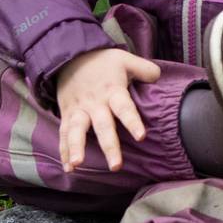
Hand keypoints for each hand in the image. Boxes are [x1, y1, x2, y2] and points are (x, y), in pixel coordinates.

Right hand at [52, 45, 162, 171]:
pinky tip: (69, 168)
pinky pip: (64, 134)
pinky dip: (64, 151)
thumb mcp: (125, 59)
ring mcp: (78, 110)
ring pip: (76, 131)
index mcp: (112, 91)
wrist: (70, 55)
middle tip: (116, 166)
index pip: (124, 107)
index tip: (141, 137)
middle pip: (102, 126)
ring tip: (77, 165)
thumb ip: (145, 69)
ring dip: (76, 148)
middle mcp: (94, 103)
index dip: (132, 121)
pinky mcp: (66, 114)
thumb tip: (158, 77)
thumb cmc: (103, 61)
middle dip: (109, 146)